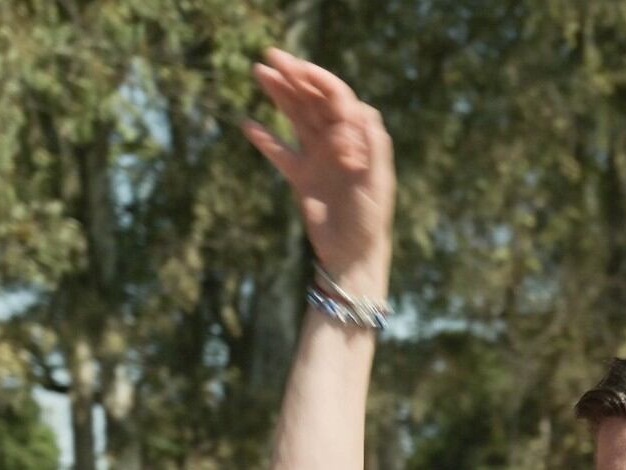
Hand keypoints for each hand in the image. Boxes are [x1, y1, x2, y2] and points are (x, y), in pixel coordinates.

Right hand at [244, 49, 395, 294]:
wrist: (352, 256)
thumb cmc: (371, 220)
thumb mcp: (377, 182)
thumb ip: (372, 145)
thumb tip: (361, 110)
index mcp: (359, 139)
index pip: (337, 99)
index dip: (318, 80)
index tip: (297, 67)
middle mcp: (339, 144)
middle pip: (314, 102)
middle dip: (294, 78)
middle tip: (270, 57)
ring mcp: (318, 159)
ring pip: (296, 119)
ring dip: (279, 96)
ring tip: (258, 73)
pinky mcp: (302, 178)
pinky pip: (280, 153)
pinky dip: (265, 139)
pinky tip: (248, 124)